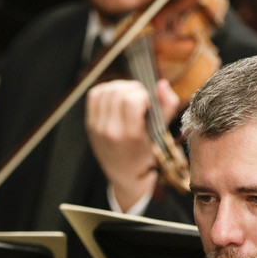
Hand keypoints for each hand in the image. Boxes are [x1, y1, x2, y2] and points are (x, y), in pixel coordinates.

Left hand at [86, 78, 178, 211]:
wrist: (124, 173)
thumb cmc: (145, 153)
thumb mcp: (159, 134)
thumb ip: (166, 107)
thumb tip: (162, 84)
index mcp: (130, 135)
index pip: (132, 100)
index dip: (143, 95)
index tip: (148, 104)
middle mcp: (110, 131)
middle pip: (119, 92)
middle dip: (133, 89)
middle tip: (140, 98)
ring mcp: (97, 127)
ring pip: (106, 90)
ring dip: (120, 87)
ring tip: (129, 97)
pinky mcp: (90, 123)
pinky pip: (95, 94)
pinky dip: (106, 90)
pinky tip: (116, 98)